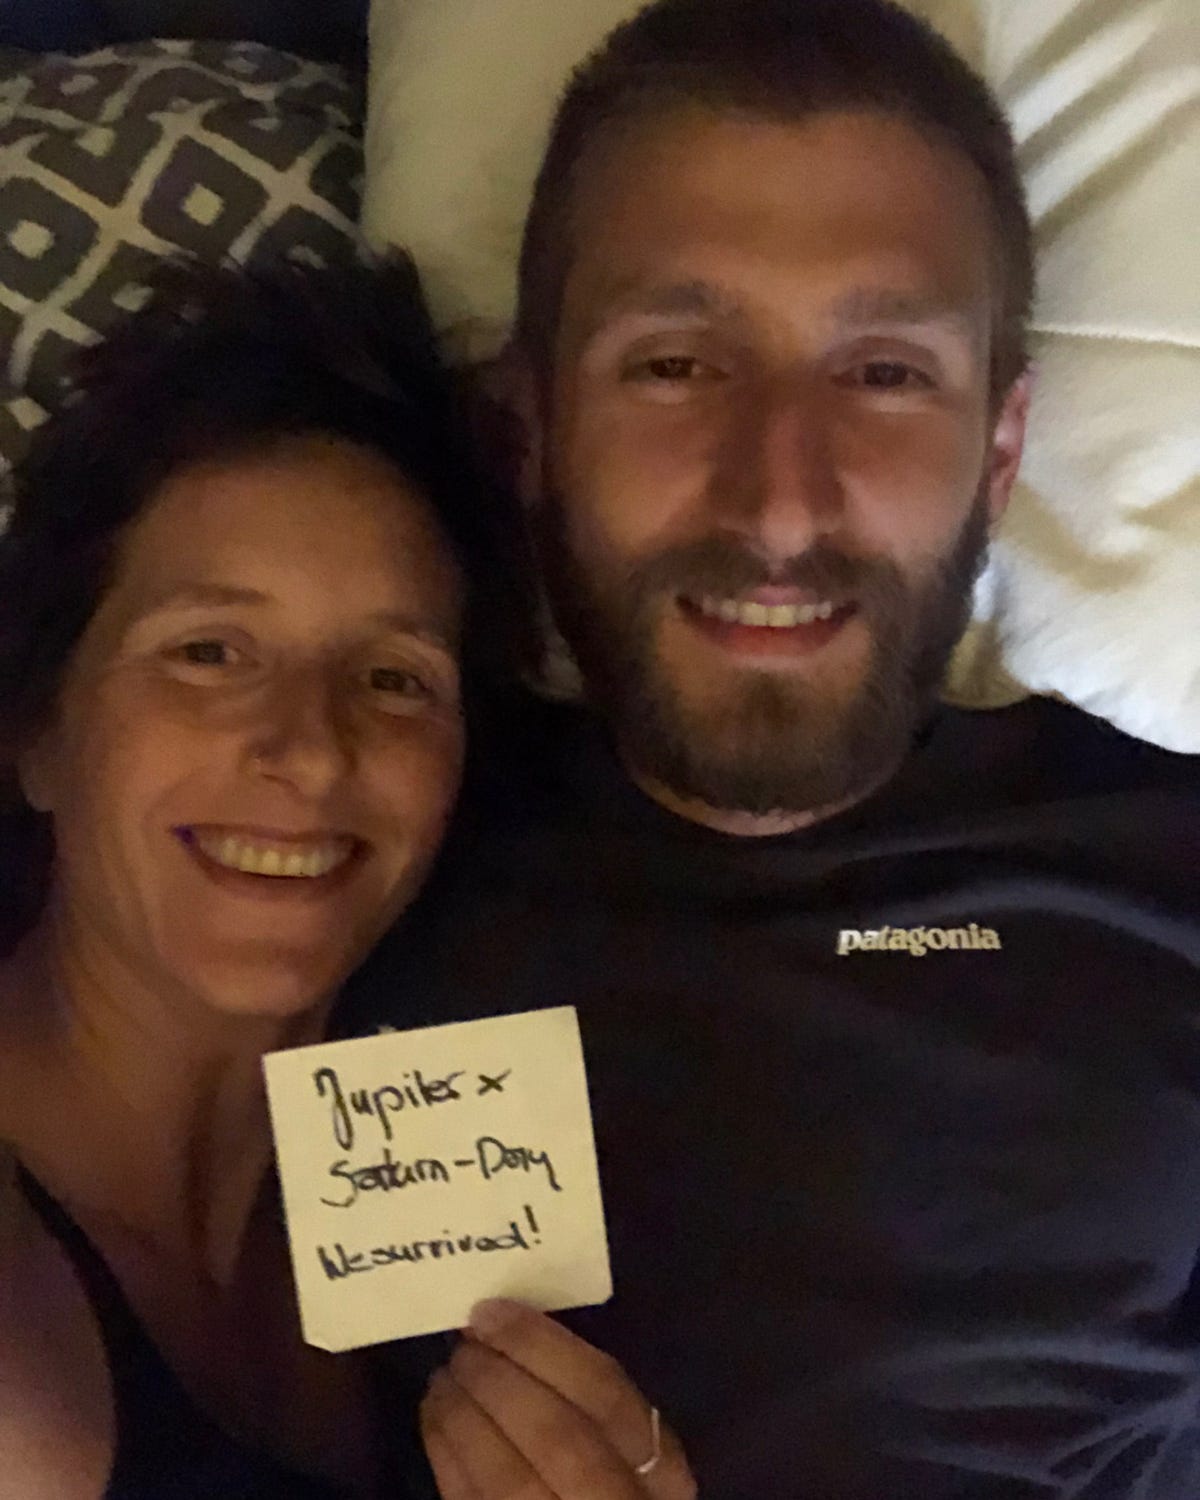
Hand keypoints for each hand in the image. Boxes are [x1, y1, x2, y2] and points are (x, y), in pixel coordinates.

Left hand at [419, 1299, 696, 1498]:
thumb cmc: (608, 1479)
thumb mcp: (627, 1449)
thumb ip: (593, 1402)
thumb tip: (518, 1332)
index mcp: (661, 1474)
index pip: (606, 1399)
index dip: (542, 1348)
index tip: (492, 1312)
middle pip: (560, 1437)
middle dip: (500, 1381)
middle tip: (463, 1345)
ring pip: (508, 1479)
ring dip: (463, 1416)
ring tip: (444, 1378)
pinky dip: (447, 1457)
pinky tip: (437, 1418)